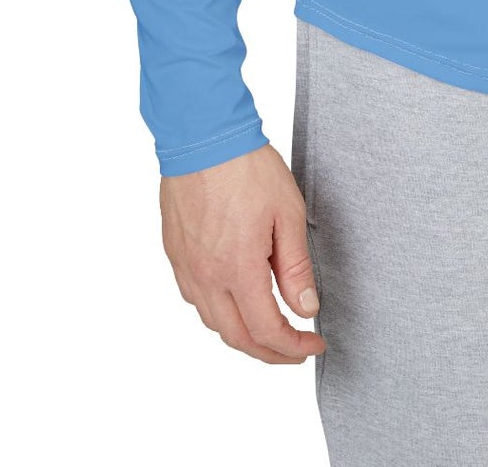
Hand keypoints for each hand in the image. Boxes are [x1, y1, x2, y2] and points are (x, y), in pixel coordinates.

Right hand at [159, 144, 326, 362]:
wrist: (203, 135)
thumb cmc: (246, 166)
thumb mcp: (288, 213)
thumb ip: (296, 266)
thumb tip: (306, 308)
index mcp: (238, 269)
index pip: (266, 331)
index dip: (293, 347)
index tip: (313, 345)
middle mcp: (207, 276)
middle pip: (236, 337)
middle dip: (269, 352)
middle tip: (294, 350)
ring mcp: (186, 266)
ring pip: (212, 321)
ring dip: (242, 334)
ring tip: (268, 329)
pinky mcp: (175, 252)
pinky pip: (195, 298)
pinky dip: (218, 312)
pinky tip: (235, 300)